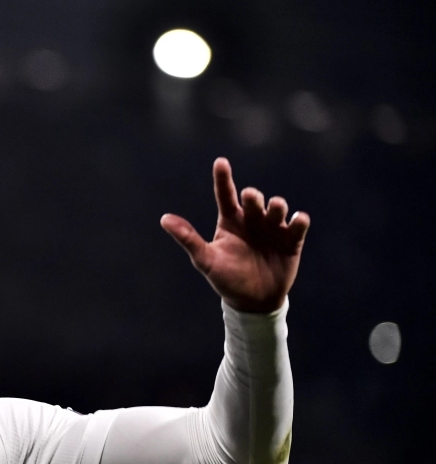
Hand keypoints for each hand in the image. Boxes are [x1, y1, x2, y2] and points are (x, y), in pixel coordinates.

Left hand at [160, 158, 309, 312]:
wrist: (252, 301)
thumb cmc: (226, 278)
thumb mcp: (205, 260)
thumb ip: (188, 239)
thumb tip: (164, 219)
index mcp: (230, 221)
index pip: (225, 194)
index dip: (223, 178)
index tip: (220, 162)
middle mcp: (252, 220)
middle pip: (254, 199)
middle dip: (254, 196)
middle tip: (250, 197)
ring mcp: (273, 228)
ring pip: (277, 207)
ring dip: (277, 205)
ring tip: (274, 209)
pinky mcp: (292, 240)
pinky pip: (298, 225)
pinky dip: (299, 219)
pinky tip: (298, 219)